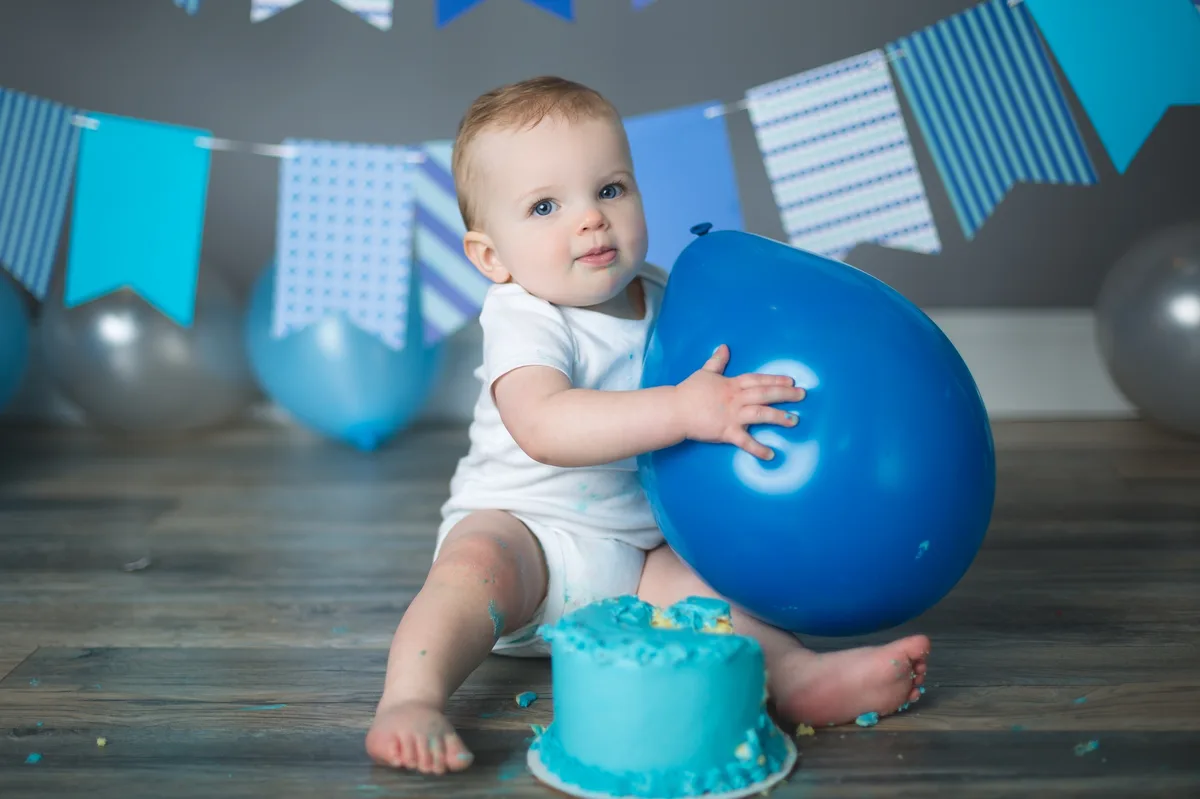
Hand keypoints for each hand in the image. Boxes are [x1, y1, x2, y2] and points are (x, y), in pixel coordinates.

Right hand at [673, 344, 806, 459]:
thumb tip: (724, 347)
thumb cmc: (689, 391)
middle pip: (764, 394)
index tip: (790, 381)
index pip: (757, 380)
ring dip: (778, 417)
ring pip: (760, 414)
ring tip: (794, 420)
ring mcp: (732, 415)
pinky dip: (758, 449)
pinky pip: (745, 441)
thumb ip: (717, 361)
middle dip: (785, 394)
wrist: (675, 410)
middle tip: (802, 395)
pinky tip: (771, 454)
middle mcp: (736, 399)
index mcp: (732, 385)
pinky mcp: (726, 432)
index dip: (774, 380)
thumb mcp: (704, 373)